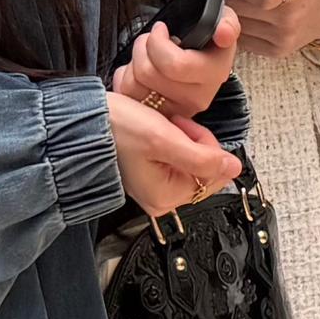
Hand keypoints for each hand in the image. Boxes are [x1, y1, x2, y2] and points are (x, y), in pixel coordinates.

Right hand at [105, 85, 240, 214]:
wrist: (84, 120)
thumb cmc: (116, 130)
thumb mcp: (164, 140)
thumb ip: (203, 157)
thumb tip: (235, 168)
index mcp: (166, 197)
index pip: (215, 174)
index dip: (205, 145)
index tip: (183, 130)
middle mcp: (161, 196)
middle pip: (204, 166)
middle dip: (192, 139)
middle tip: (169, 126)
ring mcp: (155, 184)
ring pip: (191, 155)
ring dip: (181, 135)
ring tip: (159, 126)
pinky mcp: (149, 170)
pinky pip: (176, 152)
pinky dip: (170, 136)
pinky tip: (154, 128)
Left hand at [116, 12, 237, 115]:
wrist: (201, 58)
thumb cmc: (208, 39)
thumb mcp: (223, 23)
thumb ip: (228, 24)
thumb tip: (223, 34)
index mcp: (213, 75)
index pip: (174, 65)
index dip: (158, 42)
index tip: (161, 29)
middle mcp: (196, 98)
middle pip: (147, 73)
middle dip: (143, 47)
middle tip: (151, 39)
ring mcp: (173, 111)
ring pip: (133, 84)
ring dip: (133, 61)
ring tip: (146, 53)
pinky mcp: (153, 116)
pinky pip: (125, 94)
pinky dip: (124, 76)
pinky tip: (138, 69)